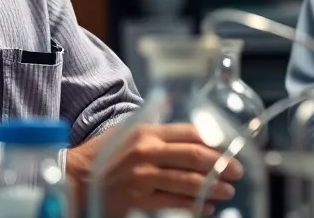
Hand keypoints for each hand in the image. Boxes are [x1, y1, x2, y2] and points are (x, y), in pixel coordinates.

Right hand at [65, 122, 243, 216]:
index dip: (214, 140)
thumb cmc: (103, 154)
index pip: (190, 132)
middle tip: (237, 171)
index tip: (230, 148)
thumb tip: (174, 106)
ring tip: (227, 191)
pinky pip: (173, 204)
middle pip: (194, 156)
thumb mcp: (126, 130)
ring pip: (187, 182)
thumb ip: (153, 122)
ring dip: (212, 187)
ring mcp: (143, 177)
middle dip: (220, 164)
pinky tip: (205, 207)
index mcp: (146, 132)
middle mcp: (147, 152)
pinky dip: (193, 205)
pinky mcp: (139, 200)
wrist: (76, 180)